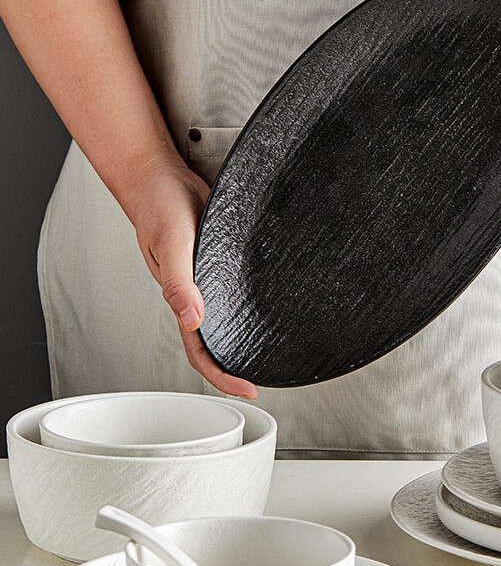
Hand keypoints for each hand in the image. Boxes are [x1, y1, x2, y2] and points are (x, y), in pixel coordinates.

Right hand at [125, 153, 257, 398]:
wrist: (161, 177)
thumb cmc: (158, 207)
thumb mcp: (171, 243)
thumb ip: (178, 281)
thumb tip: (191, 318)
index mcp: (183, 297)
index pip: (201, 350)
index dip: (222, 375)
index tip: (250, 389)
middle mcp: (199, 291)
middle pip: (219, 339)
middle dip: (241, 361)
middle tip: (274, 373)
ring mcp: (212, 276)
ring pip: (230, 314)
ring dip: (248, 332)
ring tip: (277, 346)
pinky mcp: (224, 257)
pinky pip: (238, 285)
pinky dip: (253, 298)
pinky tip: (272, 298)